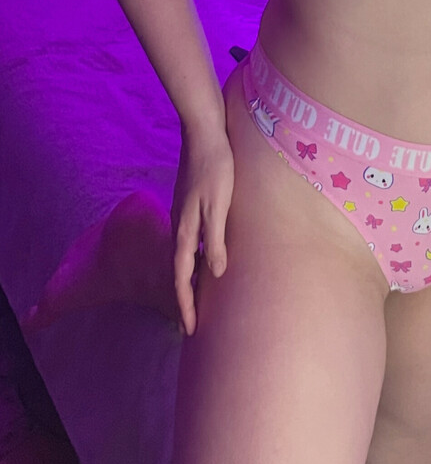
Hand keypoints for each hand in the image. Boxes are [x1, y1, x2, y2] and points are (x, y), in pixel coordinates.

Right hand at [171, 122, 234, 334]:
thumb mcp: (219, 204)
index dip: (185, 305)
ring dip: (189, 281)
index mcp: (185, 230)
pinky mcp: (189, 206)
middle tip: (192, 324)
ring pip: (184, 257)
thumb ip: (216, 238)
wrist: (204, 133)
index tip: (189, 330)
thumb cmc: (216, 167)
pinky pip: (189, 242)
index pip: (182, 277)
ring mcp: (183, 216)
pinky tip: (204, 261)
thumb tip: (216, 272)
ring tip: (198, 300)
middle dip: (185, 299)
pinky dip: (194, 260)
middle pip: (180, 272)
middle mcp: (180, 226)